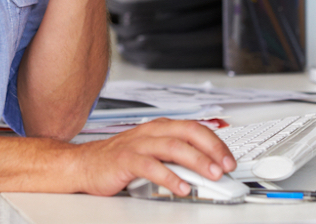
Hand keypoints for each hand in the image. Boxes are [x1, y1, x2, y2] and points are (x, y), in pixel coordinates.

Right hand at [72, 118, 235, 196]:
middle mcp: (152, 132)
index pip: (195, 128)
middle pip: (188, 133)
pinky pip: (152, 167)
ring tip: (211, 175)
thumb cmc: (121, 159)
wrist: (85, 164)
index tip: (229, 158)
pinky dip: (169, 177)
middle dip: (211, 149)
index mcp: (161, 127)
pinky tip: (181, 187)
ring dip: (196, 161)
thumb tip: (206, 168)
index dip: (215, 142)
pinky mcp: (126, 160)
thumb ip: (177, 157)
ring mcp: (139, 144)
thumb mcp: (153, 153)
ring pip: (173, 147)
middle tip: (226, 166)